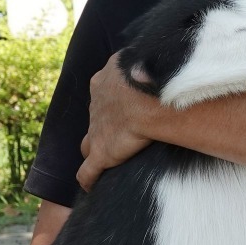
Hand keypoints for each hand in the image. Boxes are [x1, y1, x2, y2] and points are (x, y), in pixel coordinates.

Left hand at [77, 53, 154, 191]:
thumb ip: (147, 62)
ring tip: (105, 158)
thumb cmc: (153, 75)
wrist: (148, 96)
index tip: (126, 106)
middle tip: (119, 131)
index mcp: (104, 82)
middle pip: (95, 118)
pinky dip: (88, 179)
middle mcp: (96, 105)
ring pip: (87, 144)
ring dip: (94, 149)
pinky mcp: (101, 154)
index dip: (114, 102)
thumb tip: (158, 61)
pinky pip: (87, 172)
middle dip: (103, 124)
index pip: (105, 94)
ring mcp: (96, 131)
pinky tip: (91, 187)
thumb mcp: (146, 58)